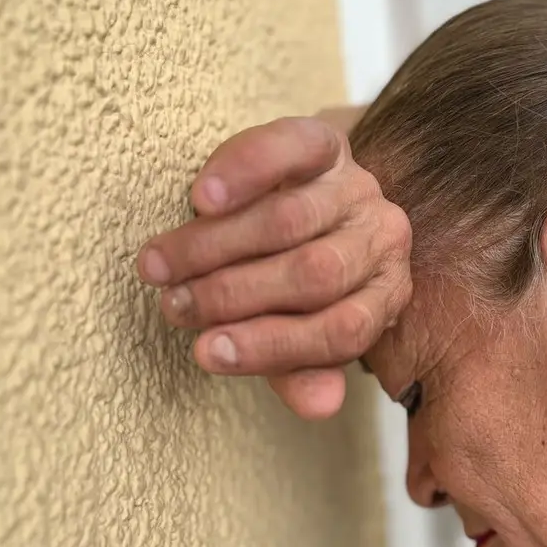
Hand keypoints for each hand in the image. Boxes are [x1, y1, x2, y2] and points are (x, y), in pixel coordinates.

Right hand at [136, 114, 411, 418]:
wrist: (297, 195)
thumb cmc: (291, 278)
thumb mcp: (297, 328)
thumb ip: (302, 364)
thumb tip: (319, 405)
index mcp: (384, 292)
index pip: (342, 330)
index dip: (272, 346)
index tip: (206, 353)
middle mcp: (381, 236)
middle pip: (314, 273)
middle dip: (234, 296)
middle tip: (174, 308)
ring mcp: (358, 186)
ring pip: (289, 220)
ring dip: (215, 247)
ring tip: (162, 266)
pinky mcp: (326, 141)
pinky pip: (290, 149)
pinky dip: (243, 172)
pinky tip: (201, 196)